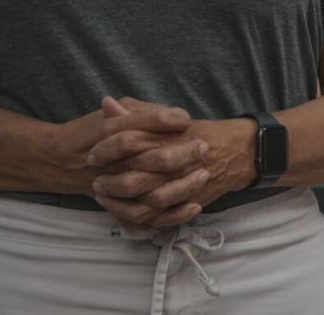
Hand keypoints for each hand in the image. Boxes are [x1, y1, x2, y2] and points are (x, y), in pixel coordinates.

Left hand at [90, 97, 255, 226]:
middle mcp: (171, 164)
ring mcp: (179, 187)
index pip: (126, 144)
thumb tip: (106, 102)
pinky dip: (138, 220)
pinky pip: (157, 220)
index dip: (104, 152)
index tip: (91, 154)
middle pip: (132, 181)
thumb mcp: (164, 116)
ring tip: (104, 198)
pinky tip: (123, 212)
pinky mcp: (185, 204)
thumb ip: (134, 111)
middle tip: (95, 181)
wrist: (232, 151)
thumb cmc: (194, 131)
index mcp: (164, 139)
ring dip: (119, 205)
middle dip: (109, 184)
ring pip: (143, 205)